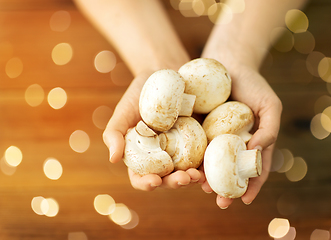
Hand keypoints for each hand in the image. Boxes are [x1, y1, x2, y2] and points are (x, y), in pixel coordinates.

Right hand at [103, 71, 204, 190]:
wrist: (165, 74)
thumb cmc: (140, 94)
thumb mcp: (123, 111)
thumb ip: (114, 134)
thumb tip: (113, 159)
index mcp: (142, 156)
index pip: (141, 177)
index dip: (146, 183)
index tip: (154, 181)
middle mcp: (162, 157)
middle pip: (167, 178)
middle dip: (175, 183)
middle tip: (183, 178)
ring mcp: (182, 150)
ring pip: (187, 171)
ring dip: (193, 178)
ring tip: (198, 175)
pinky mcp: (199, 140)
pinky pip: (204, 156)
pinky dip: (207, 165)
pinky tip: (210, 166)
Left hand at [200, 63, 281, 207]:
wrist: (227, 61)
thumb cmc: (253, 84)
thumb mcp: (270, 105)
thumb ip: (270, 129)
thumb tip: (256, 153)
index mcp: (251, 143)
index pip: (253, 170)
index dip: (251, 187)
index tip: (245, 201)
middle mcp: (231, 143)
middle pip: (229, 171)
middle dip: (225, 189)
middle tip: (220, 202)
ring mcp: (212, 136)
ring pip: (209, 162)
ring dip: (206, 177)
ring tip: (202, 187)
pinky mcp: (196, 127)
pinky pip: (193, 144)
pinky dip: (191, 156)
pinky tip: (187, 165)